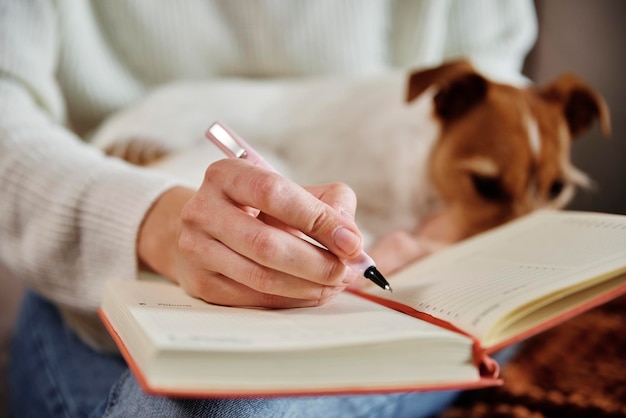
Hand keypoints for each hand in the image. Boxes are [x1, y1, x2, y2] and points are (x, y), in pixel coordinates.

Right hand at [138, 158, 361, 307]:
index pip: (273, 194)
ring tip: (336, 283)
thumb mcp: (297, 191)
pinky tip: (312, 292)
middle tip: (348, 272)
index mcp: (227, 175)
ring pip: (260, 276)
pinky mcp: (200, 283)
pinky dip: (291, 299)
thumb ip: (330, 205)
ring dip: (307, 286)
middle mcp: (202, 209)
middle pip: (265, 243)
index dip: (317, 220)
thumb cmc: (263, 207)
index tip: (352, 242)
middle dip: (316, 262)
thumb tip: (351, 240)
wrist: (210, 228)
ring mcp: (196, 248)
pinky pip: (252, 298)